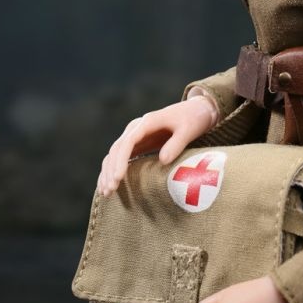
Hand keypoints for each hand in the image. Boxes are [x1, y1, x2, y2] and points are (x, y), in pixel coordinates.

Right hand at [97, 96, 217, 195]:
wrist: (195, 110)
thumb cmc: (193, 119)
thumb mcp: (189, 130)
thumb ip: (176, 144)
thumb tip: (163, 161)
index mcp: (147, 123)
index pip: (127, 142)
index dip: (120, 161)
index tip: (118, 178)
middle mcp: (136, 128)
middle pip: (116, 149)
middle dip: (111, 170)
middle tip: (110, 190)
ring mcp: (135, 135)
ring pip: (114, 154)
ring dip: (108, 172)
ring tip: (106, 192)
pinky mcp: (138, 143)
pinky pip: (121, 157)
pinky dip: (113, 170)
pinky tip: (109, 185)